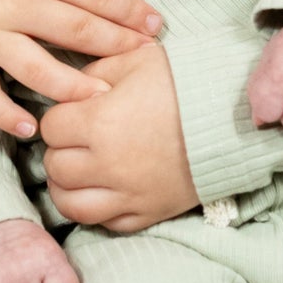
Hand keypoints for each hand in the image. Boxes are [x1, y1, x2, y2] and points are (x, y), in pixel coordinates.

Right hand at [0, 0, 161, 137]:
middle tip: (145, 58)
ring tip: (102, 98)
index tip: (155, 25)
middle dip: (114, 46)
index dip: (129, 10)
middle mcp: (12, 3)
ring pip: (35, 69)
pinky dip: (4, 114)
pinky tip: (32, 128)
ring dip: (71, 87)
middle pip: (73, 31)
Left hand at [40, 45, 198, 232]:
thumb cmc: (184, 81)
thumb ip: (96, 70)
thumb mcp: (137, 59)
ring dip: (68, 186)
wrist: (232, 115)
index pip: (51, 127)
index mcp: (100, 122)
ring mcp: (128, 194)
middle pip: (55, 167)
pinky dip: (97, 209)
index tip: (75, 112)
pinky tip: (105, 189)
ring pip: (70, 204)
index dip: (60, 116)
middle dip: (61, 149)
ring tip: (81, 169)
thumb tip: (75, 87)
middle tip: (77, 139)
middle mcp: (108, 164)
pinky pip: (104, 223)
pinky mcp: (148, 213)